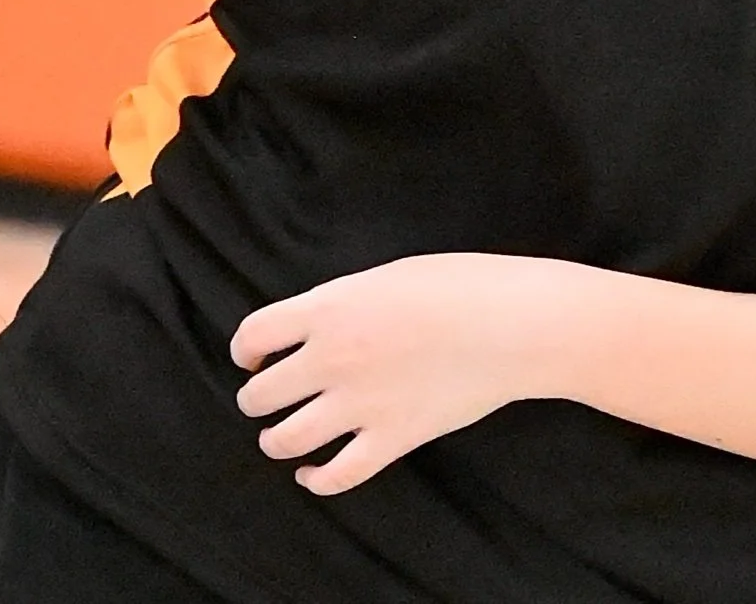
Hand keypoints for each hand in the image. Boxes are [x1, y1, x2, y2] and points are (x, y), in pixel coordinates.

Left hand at [231, 253, 565, 495]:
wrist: (510, 324)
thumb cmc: (457, 285)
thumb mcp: (384, 276)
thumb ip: (341, 303)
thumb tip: (314, 326)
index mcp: (329, 309)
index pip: (255, 335)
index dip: (244, 350)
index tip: (251, 357)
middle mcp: (333, 359)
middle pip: (261, 395)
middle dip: (256, 398)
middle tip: (265, 396)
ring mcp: (360, 405)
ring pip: (286, 440)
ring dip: (275, 441)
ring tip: (279, 437)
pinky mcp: (391, 440)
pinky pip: (337, 475)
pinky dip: (316, 480)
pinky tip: (312, 473)